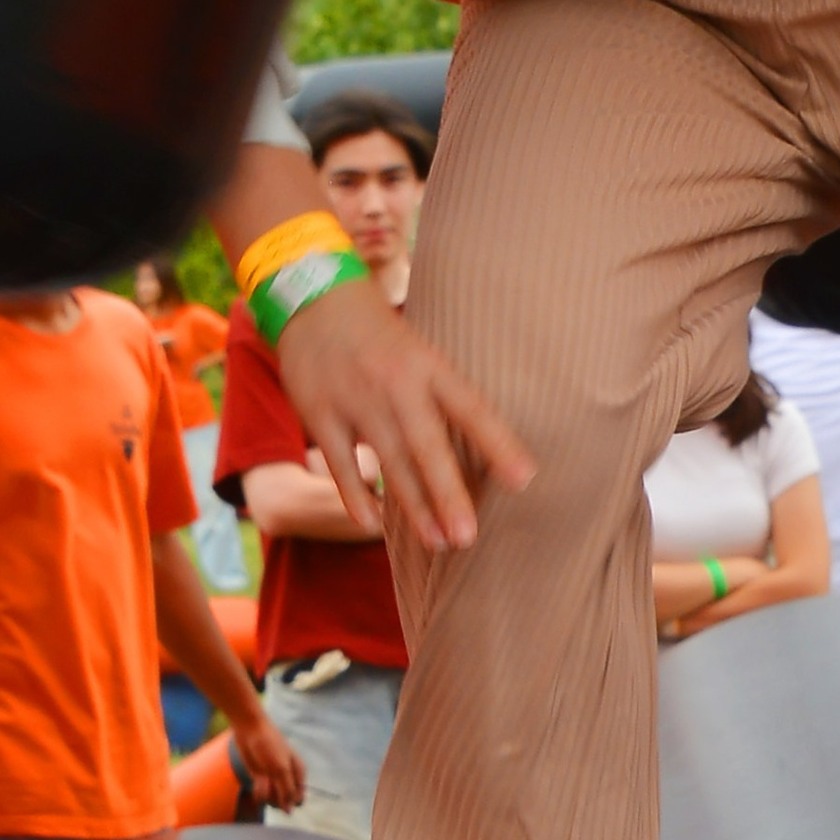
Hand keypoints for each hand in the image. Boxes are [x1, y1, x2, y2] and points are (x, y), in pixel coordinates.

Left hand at [230, 708, 306, 811]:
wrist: (250, 731)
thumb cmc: (270, 745)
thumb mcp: (281, 768)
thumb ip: (287, 791)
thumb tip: (290, 812)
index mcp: (299, 774)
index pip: (298, 799)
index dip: (289, 800)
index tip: (281, 790)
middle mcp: (287, 779)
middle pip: (284, 802)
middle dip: (276, 797)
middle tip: (271, 782)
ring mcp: (273, 781)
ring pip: (271, 801)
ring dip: (266, 794)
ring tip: (263, 779)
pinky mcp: (260, 781)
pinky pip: (260, 796)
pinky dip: (258, 791)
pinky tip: (257, 780)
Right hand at [275, 275, 531, 556]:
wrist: (314, 297)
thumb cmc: (381, 334)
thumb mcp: (421, 350)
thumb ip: (444, 394)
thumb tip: (484, 448)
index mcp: (428, 365)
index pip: (471, 408)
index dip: (499, 444)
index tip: (526, 479)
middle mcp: (395, 384)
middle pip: (427, 445)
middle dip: (449, 494)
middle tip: (468, 536)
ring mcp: (355, 400)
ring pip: (388, 461)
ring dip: (413, 505)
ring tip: (438, 541)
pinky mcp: (320, 414)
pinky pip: (341, 464)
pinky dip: (357, 496)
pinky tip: (373, 525)